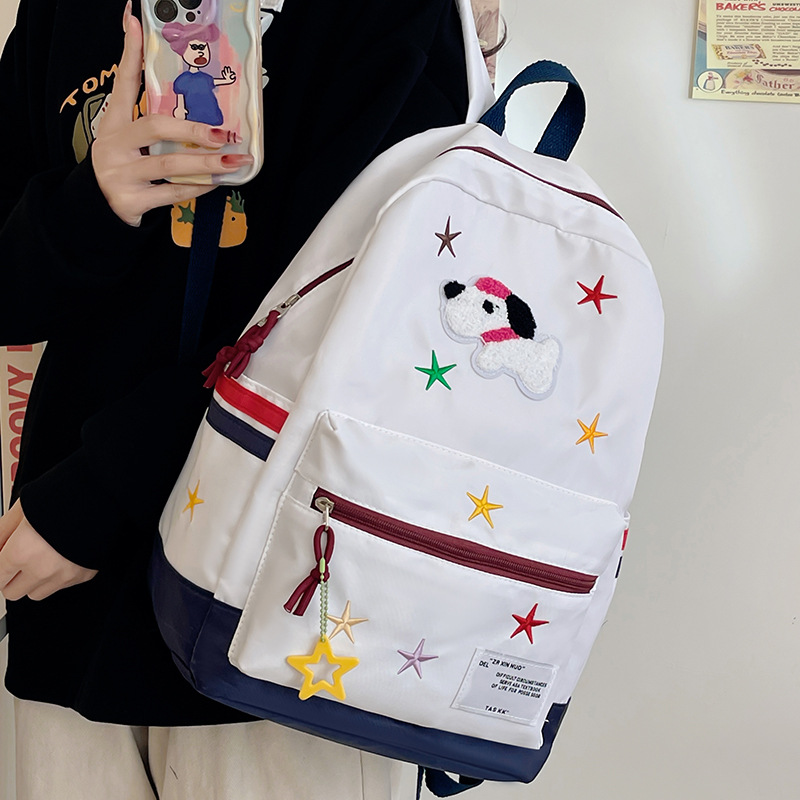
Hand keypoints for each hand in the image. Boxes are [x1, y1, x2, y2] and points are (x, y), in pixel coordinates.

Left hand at [0, 501, 97, 601]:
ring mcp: (64, 575)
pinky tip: (62, 554)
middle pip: (13, 593)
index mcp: (22, 552)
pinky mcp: (83, 576)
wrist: (103, 496)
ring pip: (36, 594)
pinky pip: (61, 585)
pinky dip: (57, 575)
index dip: (0, 566)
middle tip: (18, 561)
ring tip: (43, 557)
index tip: (3, 558)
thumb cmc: (65, 496)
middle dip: (12, 578)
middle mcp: (42, 569)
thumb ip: (2, 531)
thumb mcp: (23, 508)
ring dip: (35, 580)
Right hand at [91, 2, 252, 225]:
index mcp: (113, 124)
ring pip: (168, 165)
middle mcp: (113, 146)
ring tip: (234, 161)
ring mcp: (120, 175)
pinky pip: (171, 193)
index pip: (124, 83)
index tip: (137, 23)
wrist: (96, 209)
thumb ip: (146, 111)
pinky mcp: (131, 201)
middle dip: (193, 130)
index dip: (131, 53)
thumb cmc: (123, 166)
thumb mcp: (126, 136)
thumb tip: (166, 77)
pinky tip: (217, 182)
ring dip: (205, 163)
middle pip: (154, 127)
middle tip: (223, 133)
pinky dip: (197, 188)